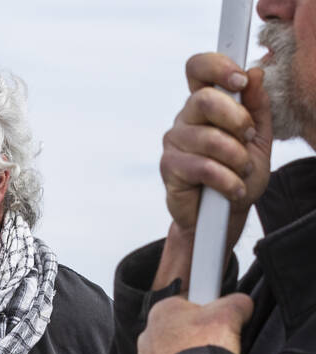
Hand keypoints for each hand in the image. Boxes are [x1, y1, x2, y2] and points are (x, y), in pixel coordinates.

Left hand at [136, 293, 253, 353]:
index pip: (189, 301)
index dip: (210, 311)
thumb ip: (237, 302)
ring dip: (191, 353)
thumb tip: (242, 304)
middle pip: (182, 327)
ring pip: (175, 350)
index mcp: (163, 309)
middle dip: (200, 334)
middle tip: (217, 342)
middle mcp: (149, 331)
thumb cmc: (204, 345)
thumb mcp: (229, 312)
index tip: (220, 319)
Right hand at [156, 53, 271, 289]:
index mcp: (207, 103)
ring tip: (242, 172)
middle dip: (236, 119)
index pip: (199, 68)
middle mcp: (187, 118)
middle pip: (204, 99)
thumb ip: (258, 106)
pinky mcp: (170, 168)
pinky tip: (233, 188)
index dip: (217, 66)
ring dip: (236, 158)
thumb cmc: (240, 172)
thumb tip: (256, 74)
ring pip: (209, 138)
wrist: (225, 212)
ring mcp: (175, 142)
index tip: (240, 80)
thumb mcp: (259, 137)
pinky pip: (204, 167)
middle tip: (249, 136)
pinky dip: (227, 180)